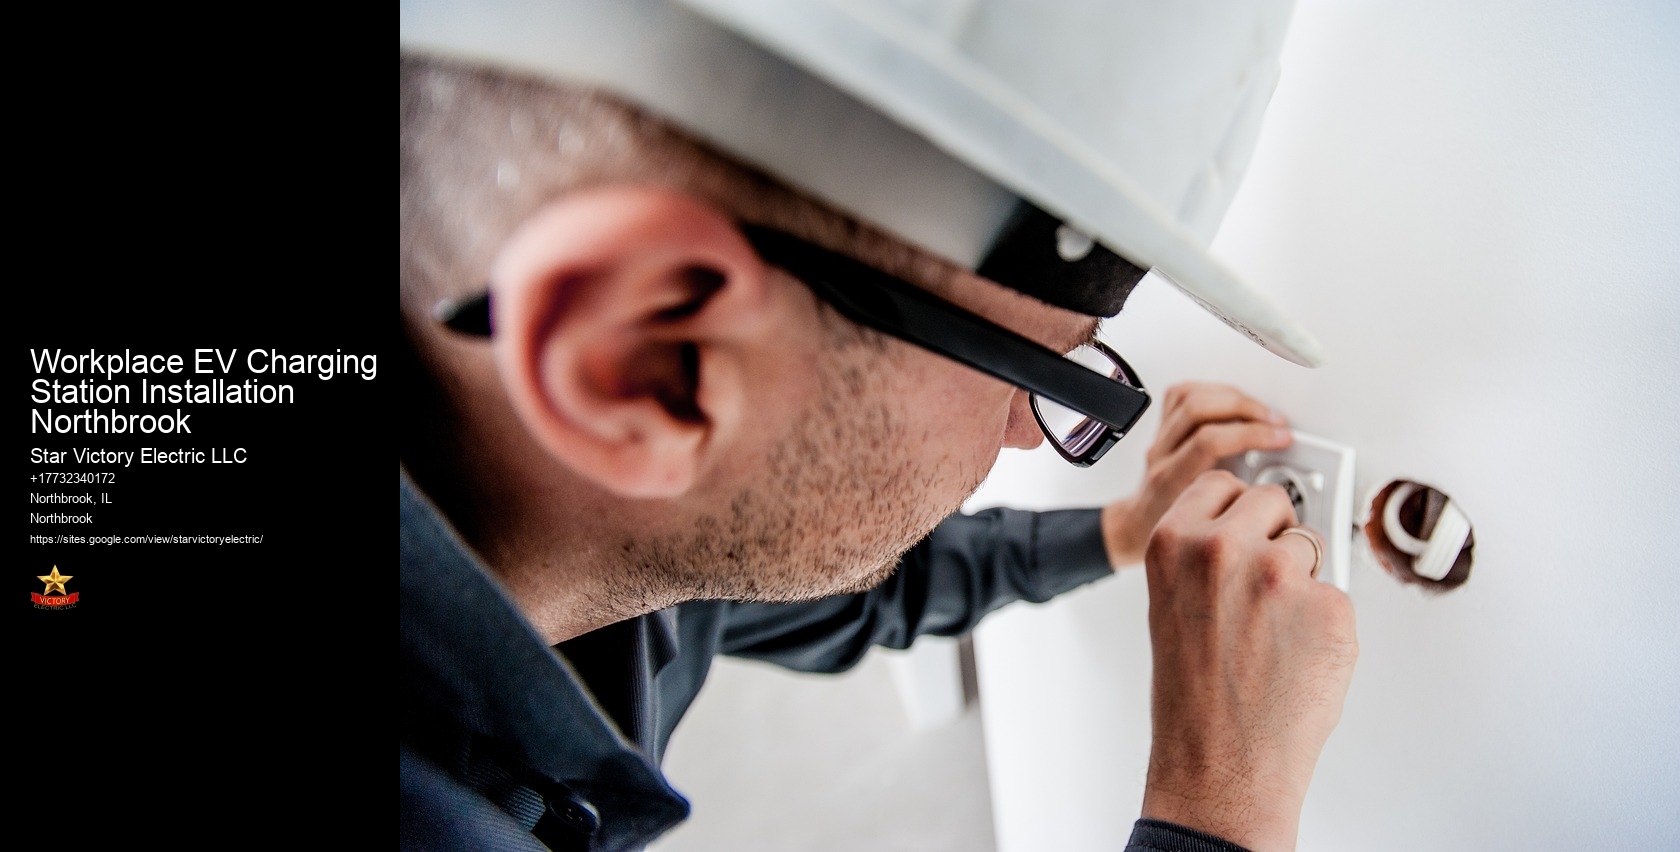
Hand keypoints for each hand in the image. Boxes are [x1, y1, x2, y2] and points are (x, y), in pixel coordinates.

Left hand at [1102, 382, 1291, 567]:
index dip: (1251, 434)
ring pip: (1190, 396)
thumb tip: (1281, 492)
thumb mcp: (1211, 528)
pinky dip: (1213, 390)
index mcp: (1171, 480)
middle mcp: (1161, 454)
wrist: (1140, 525)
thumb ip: (1239, 507)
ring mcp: (1159, 438)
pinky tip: (1233, 401)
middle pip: (1198, 409)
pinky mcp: (1161, 426)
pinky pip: (1182, 393)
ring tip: (1261, 411)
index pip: (1209, 441)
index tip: (1281, 439)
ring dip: (1233, 397)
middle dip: (1246, 409)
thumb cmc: (1173, 530)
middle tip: (1276, 423)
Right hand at [1139, 471, 1357, 851]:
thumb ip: (1202, 555)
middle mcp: (1224, 548)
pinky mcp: (1330, 607)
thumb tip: (1251, 531)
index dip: (1237, 510)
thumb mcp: (1171, 603)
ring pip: (1311, 544)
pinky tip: (1297, 656)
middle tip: (1261, 586)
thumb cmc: (1193, 696)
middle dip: (1274, 534)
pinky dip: (1325, 622)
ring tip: (1274, 631)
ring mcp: (1280, 575)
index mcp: (1175, 541)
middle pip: (1272, 501)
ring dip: (1303, 578)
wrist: (1220, 765)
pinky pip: (1337, 594)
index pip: (1222, 483)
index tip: (1242, 528)